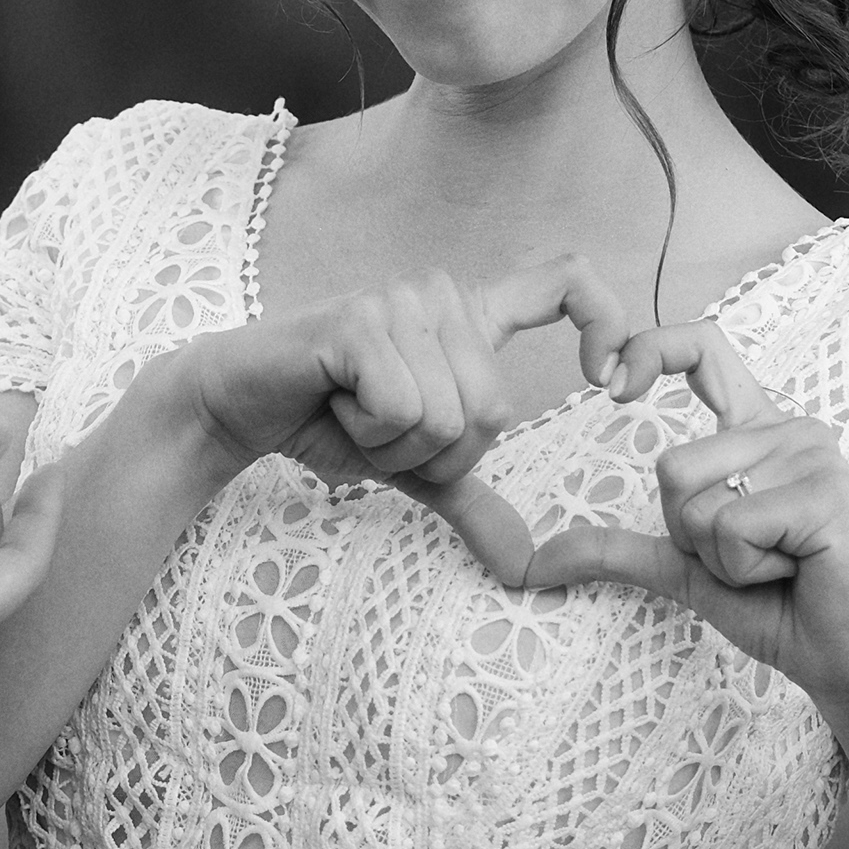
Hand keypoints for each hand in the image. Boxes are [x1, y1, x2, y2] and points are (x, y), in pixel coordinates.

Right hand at [164, 253, 627, 580]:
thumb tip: (526, 566)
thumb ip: (469, 500)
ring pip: (449, 419)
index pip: (566, 282)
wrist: (235, 406)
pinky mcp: (360, 322)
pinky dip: (368, 436)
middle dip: (436, 455)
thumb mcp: (411, 469)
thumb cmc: (325, 422)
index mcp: (468, 315)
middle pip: (495, 411)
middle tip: (378, 428)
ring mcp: (400, 300)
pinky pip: (405, 411)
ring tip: (350, 413)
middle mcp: (440, 294)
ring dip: (394, 449)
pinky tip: (332, 402)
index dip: (607, 323)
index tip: (612, 384)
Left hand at [521, 321, 848, 705]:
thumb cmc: (775, 607)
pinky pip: (731, 527)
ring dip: (719, 557)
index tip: (612, 385)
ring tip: (776, 565)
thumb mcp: (683, 569)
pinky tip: (792, 573)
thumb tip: (535, 561)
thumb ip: (617, 549)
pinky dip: (744, 569)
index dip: (650, 349)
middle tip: (751, 556)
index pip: (703, 348)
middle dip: (690, 534)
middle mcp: (789, 429)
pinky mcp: (824, 495)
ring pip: (694, 500)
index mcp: (758, 429)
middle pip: (670, 465)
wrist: (843, 662)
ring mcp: (812, 455)